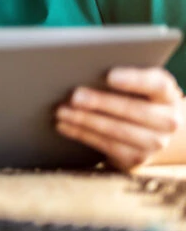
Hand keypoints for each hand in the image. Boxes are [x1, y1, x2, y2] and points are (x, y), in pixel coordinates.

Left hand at [55, 67, 183, 170]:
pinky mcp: (136, 158)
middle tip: (75, 96)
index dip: (134, 80)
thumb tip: (83, 72)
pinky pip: (106, 145)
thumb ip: (120, 78)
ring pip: (117, 131)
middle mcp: (168, 121)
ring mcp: (155, 143)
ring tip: (62, 111)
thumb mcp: (137, 86)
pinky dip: (82, 134)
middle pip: (133, 110)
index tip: (110, 76)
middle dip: (100, 103)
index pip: (156, 84)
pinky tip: (64, 126)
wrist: (150, 131)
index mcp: (167, 94)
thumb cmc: (135, 98)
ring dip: (85, 121)